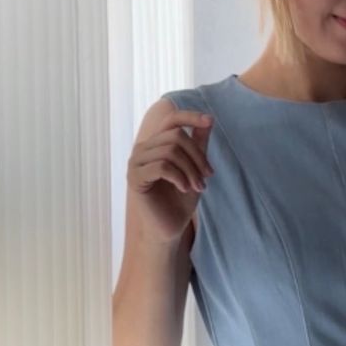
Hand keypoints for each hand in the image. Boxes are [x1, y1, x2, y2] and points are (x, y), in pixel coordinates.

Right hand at [127, 108, 214, 243]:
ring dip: (191, 170)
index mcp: (156, 144)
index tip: (210, 121)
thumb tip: (209, 119)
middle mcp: (143, 149)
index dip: (190, 116)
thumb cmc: (180, 199)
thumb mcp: (194, 168)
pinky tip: (185, 189)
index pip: (171, 119)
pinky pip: (162, 167)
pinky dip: (179, 177)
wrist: (169, 228)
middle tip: (207, 177)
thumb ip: (198, 144)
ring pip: (170, 151)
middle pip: (176, 136)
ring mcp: (136, 163)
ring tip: (198, 187)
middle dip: (197, 156)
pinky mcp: (135, 178)